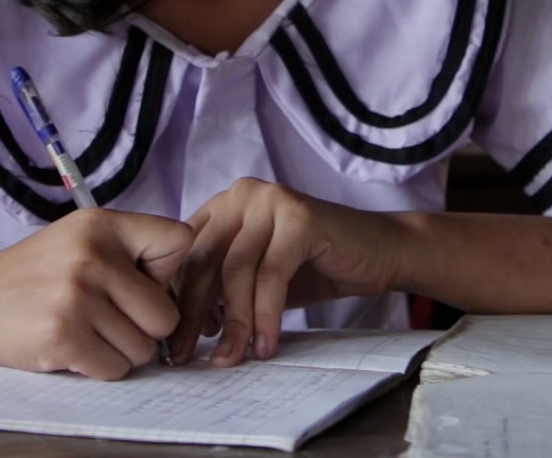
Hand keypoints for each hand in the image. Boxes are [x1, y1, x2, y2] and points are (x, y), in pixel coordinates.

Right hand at [0, 208, 192, 379]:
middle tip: (108, 319)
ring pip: (144, 347)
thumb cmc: (32, 277)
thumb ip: (130, 253)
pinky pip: (116, 368)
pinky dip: (99, 368)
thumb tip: (188, 286)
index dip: (168, 272)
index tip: (139, 282)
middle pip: (167, 312)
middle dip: (145, 327)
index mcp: (102, 224)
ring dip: (120, 351)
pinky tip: (71, 348)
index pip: (180, 242)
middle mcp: (92, 255)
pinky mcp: (63, 336)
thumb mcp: (79, 241)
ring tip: (85, 331)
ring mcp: (76, 296)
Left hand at [168, 178, 405, 367]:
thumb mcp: (257, 278)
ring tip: (233, 358)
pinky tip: (266, 344)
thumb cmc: (316, 267)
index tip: (172, 343)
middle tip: (187, 356)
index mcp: (225, 205)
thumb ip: (221, 289)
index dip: (175, 299)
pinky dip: (265, 315)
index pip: (184, 254)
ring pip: (235, 271)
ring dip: (233, 323)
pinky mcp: (299, 216)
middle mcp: (242, 194)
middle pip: (203, 261)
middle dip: (192, 315)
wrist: (380, 253)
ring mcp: (271, 200)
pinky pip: (270, 275)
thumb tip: (180, 330)